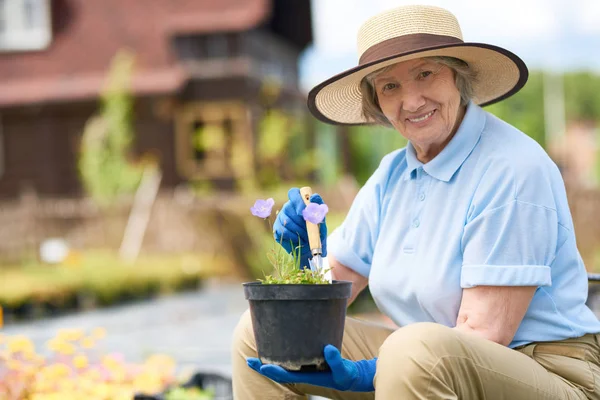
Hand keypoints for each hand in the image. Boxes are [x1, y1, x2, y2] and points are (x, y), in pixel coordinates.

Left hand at [246, 345, 375, 391]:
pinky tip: (274, 345)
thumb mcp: (343, 370)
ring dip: (268, 359)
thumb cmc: (346, 375)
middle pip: (277, 371)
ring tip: (255, 352)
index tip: (260, 365)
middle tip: (248, 359)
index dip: (272, 371)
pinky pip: (288, 358)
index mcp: (307, 377)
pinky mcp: (306, 361)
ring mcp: (302, 368)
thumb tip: (328, 349)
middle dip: (262, 366)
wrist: (351, 376)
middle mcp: (301, 373)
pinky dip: (279, 353)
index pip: (285, 375)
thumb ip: (336, 361)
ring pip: (281, 365)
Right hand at [273, 187, 327, 269]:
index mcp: (298, 202)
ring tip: (306, 236)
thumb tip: (313, 196)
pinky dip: (293, 236)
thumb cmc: (317, 231)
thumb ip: (318, 206)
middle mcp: (288, 207)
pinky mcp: (277, 229)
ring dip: (298, 229)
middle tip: (309, 228)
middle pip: (288, 208)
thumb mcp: (321, 218)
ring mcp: (281, 218)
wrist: (311, 248)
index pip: (293, 193)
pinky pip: (283, 230)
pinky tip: (299, 239)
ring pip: (286, 220)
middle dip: (300, 220)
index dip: (298, 201)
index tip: (304, 211)